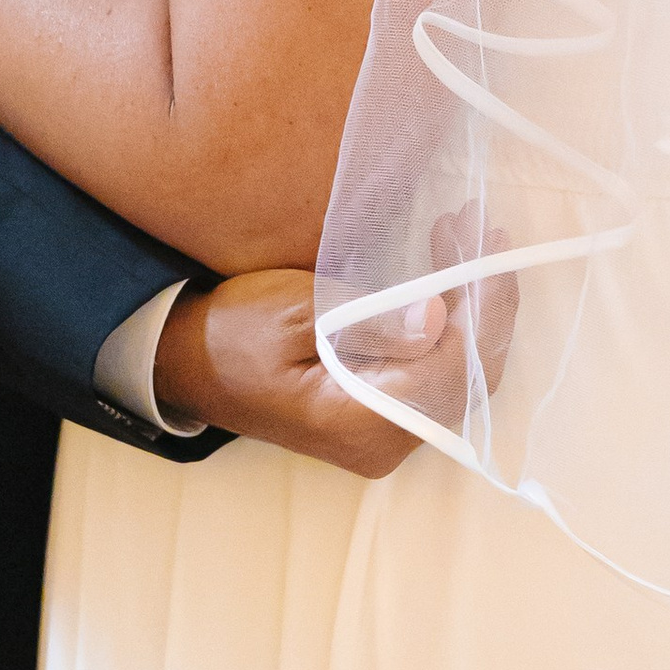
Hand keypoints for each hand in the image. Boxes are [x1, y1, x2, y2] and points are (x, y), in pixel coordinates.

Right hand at [157, 210, 521, 479]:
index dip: (484, 303)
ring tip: (461, 238)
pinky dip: (447, 327)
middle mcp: (384, 444)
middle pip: (468, 376)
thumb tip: (438, 318)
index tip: (484, 239)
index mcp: (363, 422)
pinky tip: (441, 279)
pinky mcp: (379, 420)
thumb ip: (370, 320)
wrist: (185, 364)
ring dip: (468, 307)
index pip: (457, 368)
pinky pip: (433, 377)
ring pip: (456, 375)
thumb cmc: (232, 332)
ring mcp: (384, 437)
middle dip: (484, 299)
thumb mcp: (294, 311)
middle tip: (476, 226)